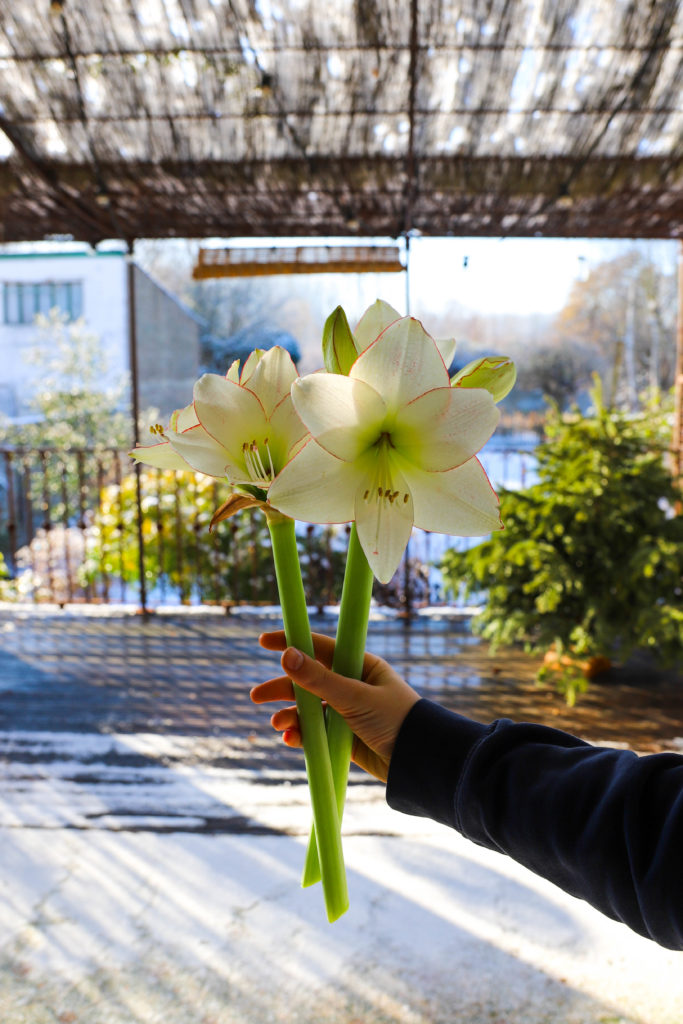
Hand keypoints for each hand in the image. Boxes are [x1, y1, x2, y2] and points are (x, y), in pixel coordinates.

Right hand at [251, 631, 419, 781]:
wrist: (418, 762)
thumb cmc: (395, 719)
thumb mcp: (355, 696)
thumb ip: (319, 679)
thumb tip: (286, 655)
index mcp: (360, 666)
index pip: (320, 647)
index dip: (292, 642)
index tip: (264, 641)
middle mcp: (351, 686)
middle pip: (307, 681)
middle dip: (282, 688)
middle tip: (257, 697)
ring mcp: (346, 712)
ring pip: (308, 709)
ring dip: (290, 716)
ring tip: (278, 726)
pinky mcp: (343, 738)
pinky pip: (315, 732)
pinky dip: (301, 735)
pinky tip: (291, 740)